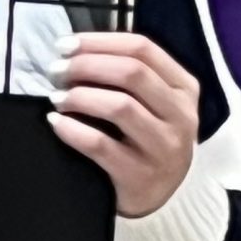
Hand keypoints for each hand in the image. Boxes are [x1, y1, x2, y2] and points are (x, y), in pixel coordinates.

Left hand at [45, 32, 200, 217]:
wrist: (161, 198)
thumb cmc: (147, 140)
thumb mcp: (154, 104)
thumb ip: (130, 76)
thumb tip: (76, 50)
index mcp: (184, 88)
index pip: (142, 49)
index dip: (99, 42)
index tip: (64, 45)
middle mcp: (180, 115)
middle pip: (131, 73)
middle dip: (86, 66)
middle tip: (56, 71)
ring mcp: (164, 148)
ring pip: (120, 106)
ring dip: (80, 96)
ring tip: (56, 98)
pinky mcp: (140, 176)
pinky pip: (101, 145)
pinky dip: (73, 130)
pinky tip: (56, 123)